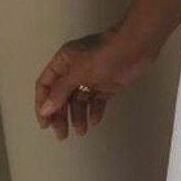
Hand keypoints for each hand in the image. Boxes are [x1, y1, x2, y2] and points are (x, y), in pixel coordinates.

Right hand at [34, 24, 153, 139]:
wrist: (137, 46)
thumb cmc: (105, 54)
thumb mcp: (79, 71)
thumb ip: (61, 91)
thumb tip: (44, 110)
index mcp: (64, 61)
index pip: (46, 85)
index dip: (42, 104)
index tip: (45, 124)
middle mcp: (75, 70)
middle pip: (61, 96)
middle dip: (60, 115)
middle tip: (62, 134)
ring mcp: (92, 77)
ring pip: (79, 100)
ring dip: (78, 116)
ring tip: (82, 130)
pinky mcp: (107, 84)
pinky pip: (96, 101)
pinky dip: (94, 110)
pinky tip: (95, 120)